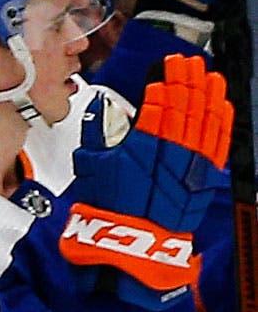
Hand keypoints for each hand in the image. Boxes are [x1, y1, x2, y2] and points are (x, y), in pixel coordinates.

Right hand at [63, 54, 231, 307]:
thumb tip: (103, 109)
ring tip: (206, 73)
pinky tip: (221, 103)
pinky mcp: (203, 179)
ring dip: (206, 94)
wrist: (129, 250)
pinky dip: (221, 120)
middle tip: (186, 61)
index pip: (160, 103)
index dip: (165, 80)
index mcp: (141, 145)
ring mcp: (191, 164)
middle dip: (186, 80)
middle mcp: (171, 151)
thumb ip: (98, 135)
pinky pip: (217, 143)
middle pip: (184, 106)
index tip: (165, 65)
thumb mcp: (90, 169)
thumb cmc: (105, 212)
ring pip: (204, 120)